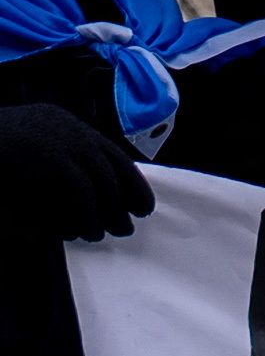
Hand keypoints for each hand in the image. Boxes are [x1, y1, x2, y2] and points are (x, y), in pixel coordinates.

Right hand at [0, 105, 148, 241]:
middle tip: (129, 226)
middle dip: (125, 198)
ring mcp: (57, 137)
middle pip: (112, 165)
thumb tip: (106, 199)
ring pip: (100, 182)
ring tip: (102, 235)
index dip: (131, 181)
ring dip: (105, 213)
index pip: (110, 152)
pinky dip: (86, 215)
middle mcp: (64, 125)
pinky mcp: (48, 156)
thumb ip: (63, 167)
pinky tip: (82, 232)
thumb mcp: (31, 157)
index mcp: (60, 121)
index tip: (142, 206)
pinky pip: (81, 192)